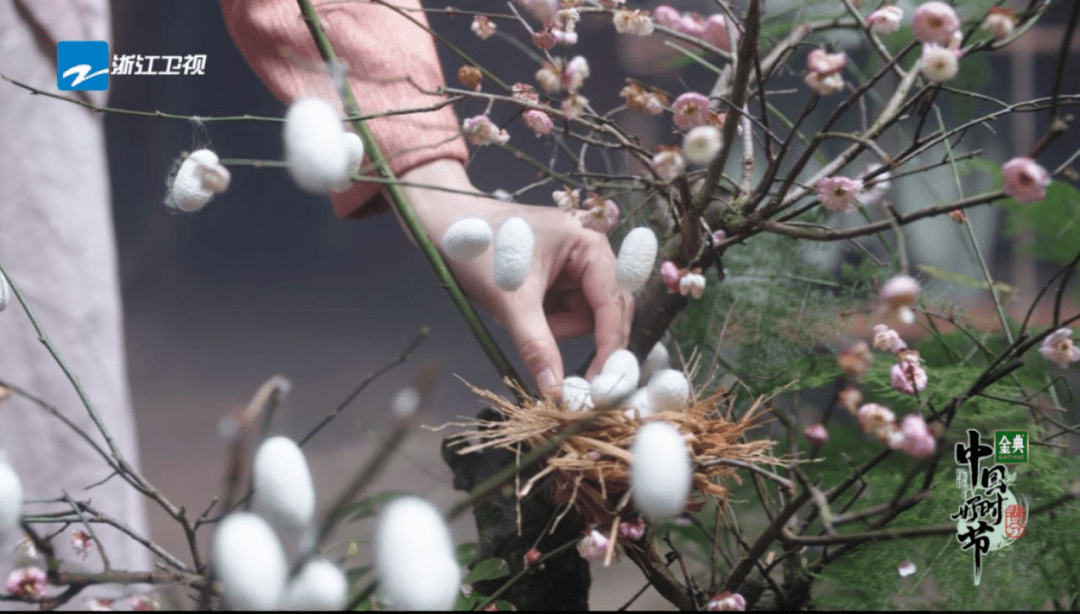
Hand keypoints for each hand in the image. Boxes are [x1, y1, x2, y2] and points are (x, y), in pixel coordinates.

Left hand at [397, 159, 632, 393]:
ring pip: (582, 317)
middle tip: (566, 374)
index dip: (610, 344)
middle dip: (572, 331)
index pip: (612, 302)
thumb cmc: (480, 249)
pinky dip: (545, 321)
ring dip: (554, 327)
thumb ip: (537, 346)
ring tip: (518, 314)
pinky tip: (521, 309)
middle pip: (604, 311)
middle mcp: (589, 252)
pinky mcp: (558, 279)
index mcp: (588, 244)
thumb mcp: (511, 300)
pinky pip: (564, 313)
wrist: (446, 228)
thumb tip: (555, 392)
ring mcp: (574, 266)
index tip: (602, 383)